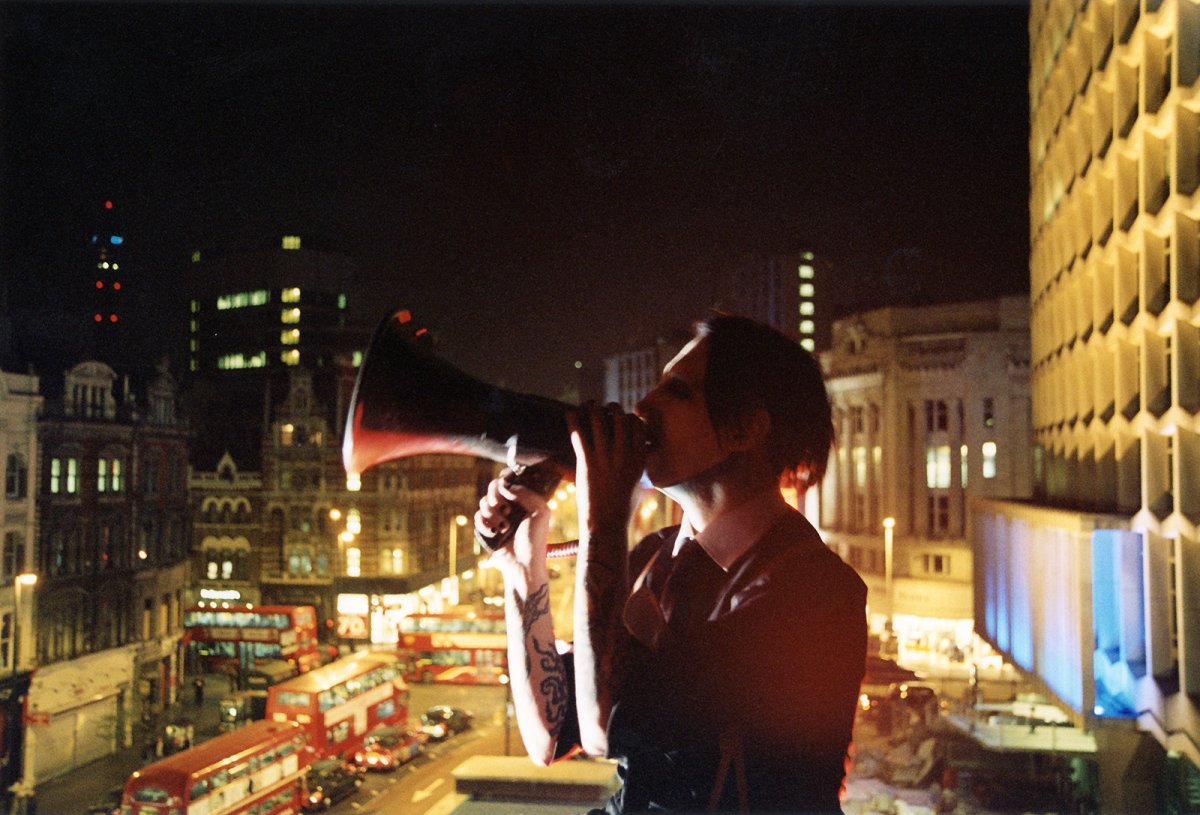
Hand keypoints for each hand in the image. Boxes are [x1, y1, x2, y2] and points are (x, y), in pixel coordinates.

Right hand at [474, 468, 552, 578]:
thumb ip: (525, 493)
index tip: (504, 478)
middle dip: (496, 495)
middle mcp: (508, 505)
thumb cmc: (535, 539)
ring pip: (484, 502)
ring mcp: (496, 516)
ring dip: (493, 513)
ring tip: (504, 526)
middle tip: (505, 507)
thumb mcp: (540, 512)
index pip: (510, 480)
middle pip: (493, 487)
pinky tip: (495, 532)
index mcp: (523, 499)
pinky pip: (478, 517)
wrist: (523, 563)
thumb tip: (504, 485)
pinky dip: (485, 524)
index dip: (505, 476)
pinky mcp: (486, 528)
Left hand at [567, 402, 646, 535]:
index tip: (622, 417)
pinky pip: (579, 434)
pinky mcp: (587, 463)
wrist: (607, 525)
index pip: (637, 426)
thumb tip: (642, 455)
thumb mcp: (640, 484)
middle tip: (605, 408)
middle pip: (619, 418)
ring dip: (592, 408)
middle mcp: (624, 455)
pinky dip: (573, 419)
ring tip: (589, 405)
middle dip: (612, 409)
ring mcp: (605, 458)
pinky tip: (570, 413)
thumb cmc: (623, 508)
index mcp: (639, 459)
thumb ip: (641, 466)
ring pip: (599, 421)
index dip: (629, 417)